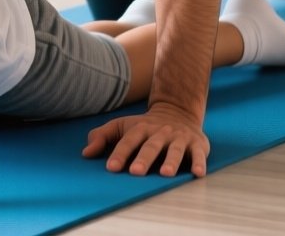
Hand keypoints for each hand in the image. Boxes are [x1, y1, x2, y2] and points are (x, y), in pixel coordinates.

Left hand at [83, 103, 209, 176]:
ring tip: (165, 174)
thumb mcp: (121, 127)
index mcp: (140, 129)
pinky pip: (198, 154)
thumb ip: (102, 137)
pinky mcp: (197, 144)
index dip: (119, 153)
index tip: (111, 167)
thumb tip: (85, 153)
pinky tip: (197, 173)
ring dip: (171, 162)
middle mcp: (160, 133)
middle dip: (143, 159)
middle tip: (135, 172)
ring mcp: (179, 139)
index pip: (128, 141)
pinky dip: (199, 163)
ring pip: (175, 150)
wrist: (178, 112)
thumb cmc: (144, 127)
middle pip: (151, 146)